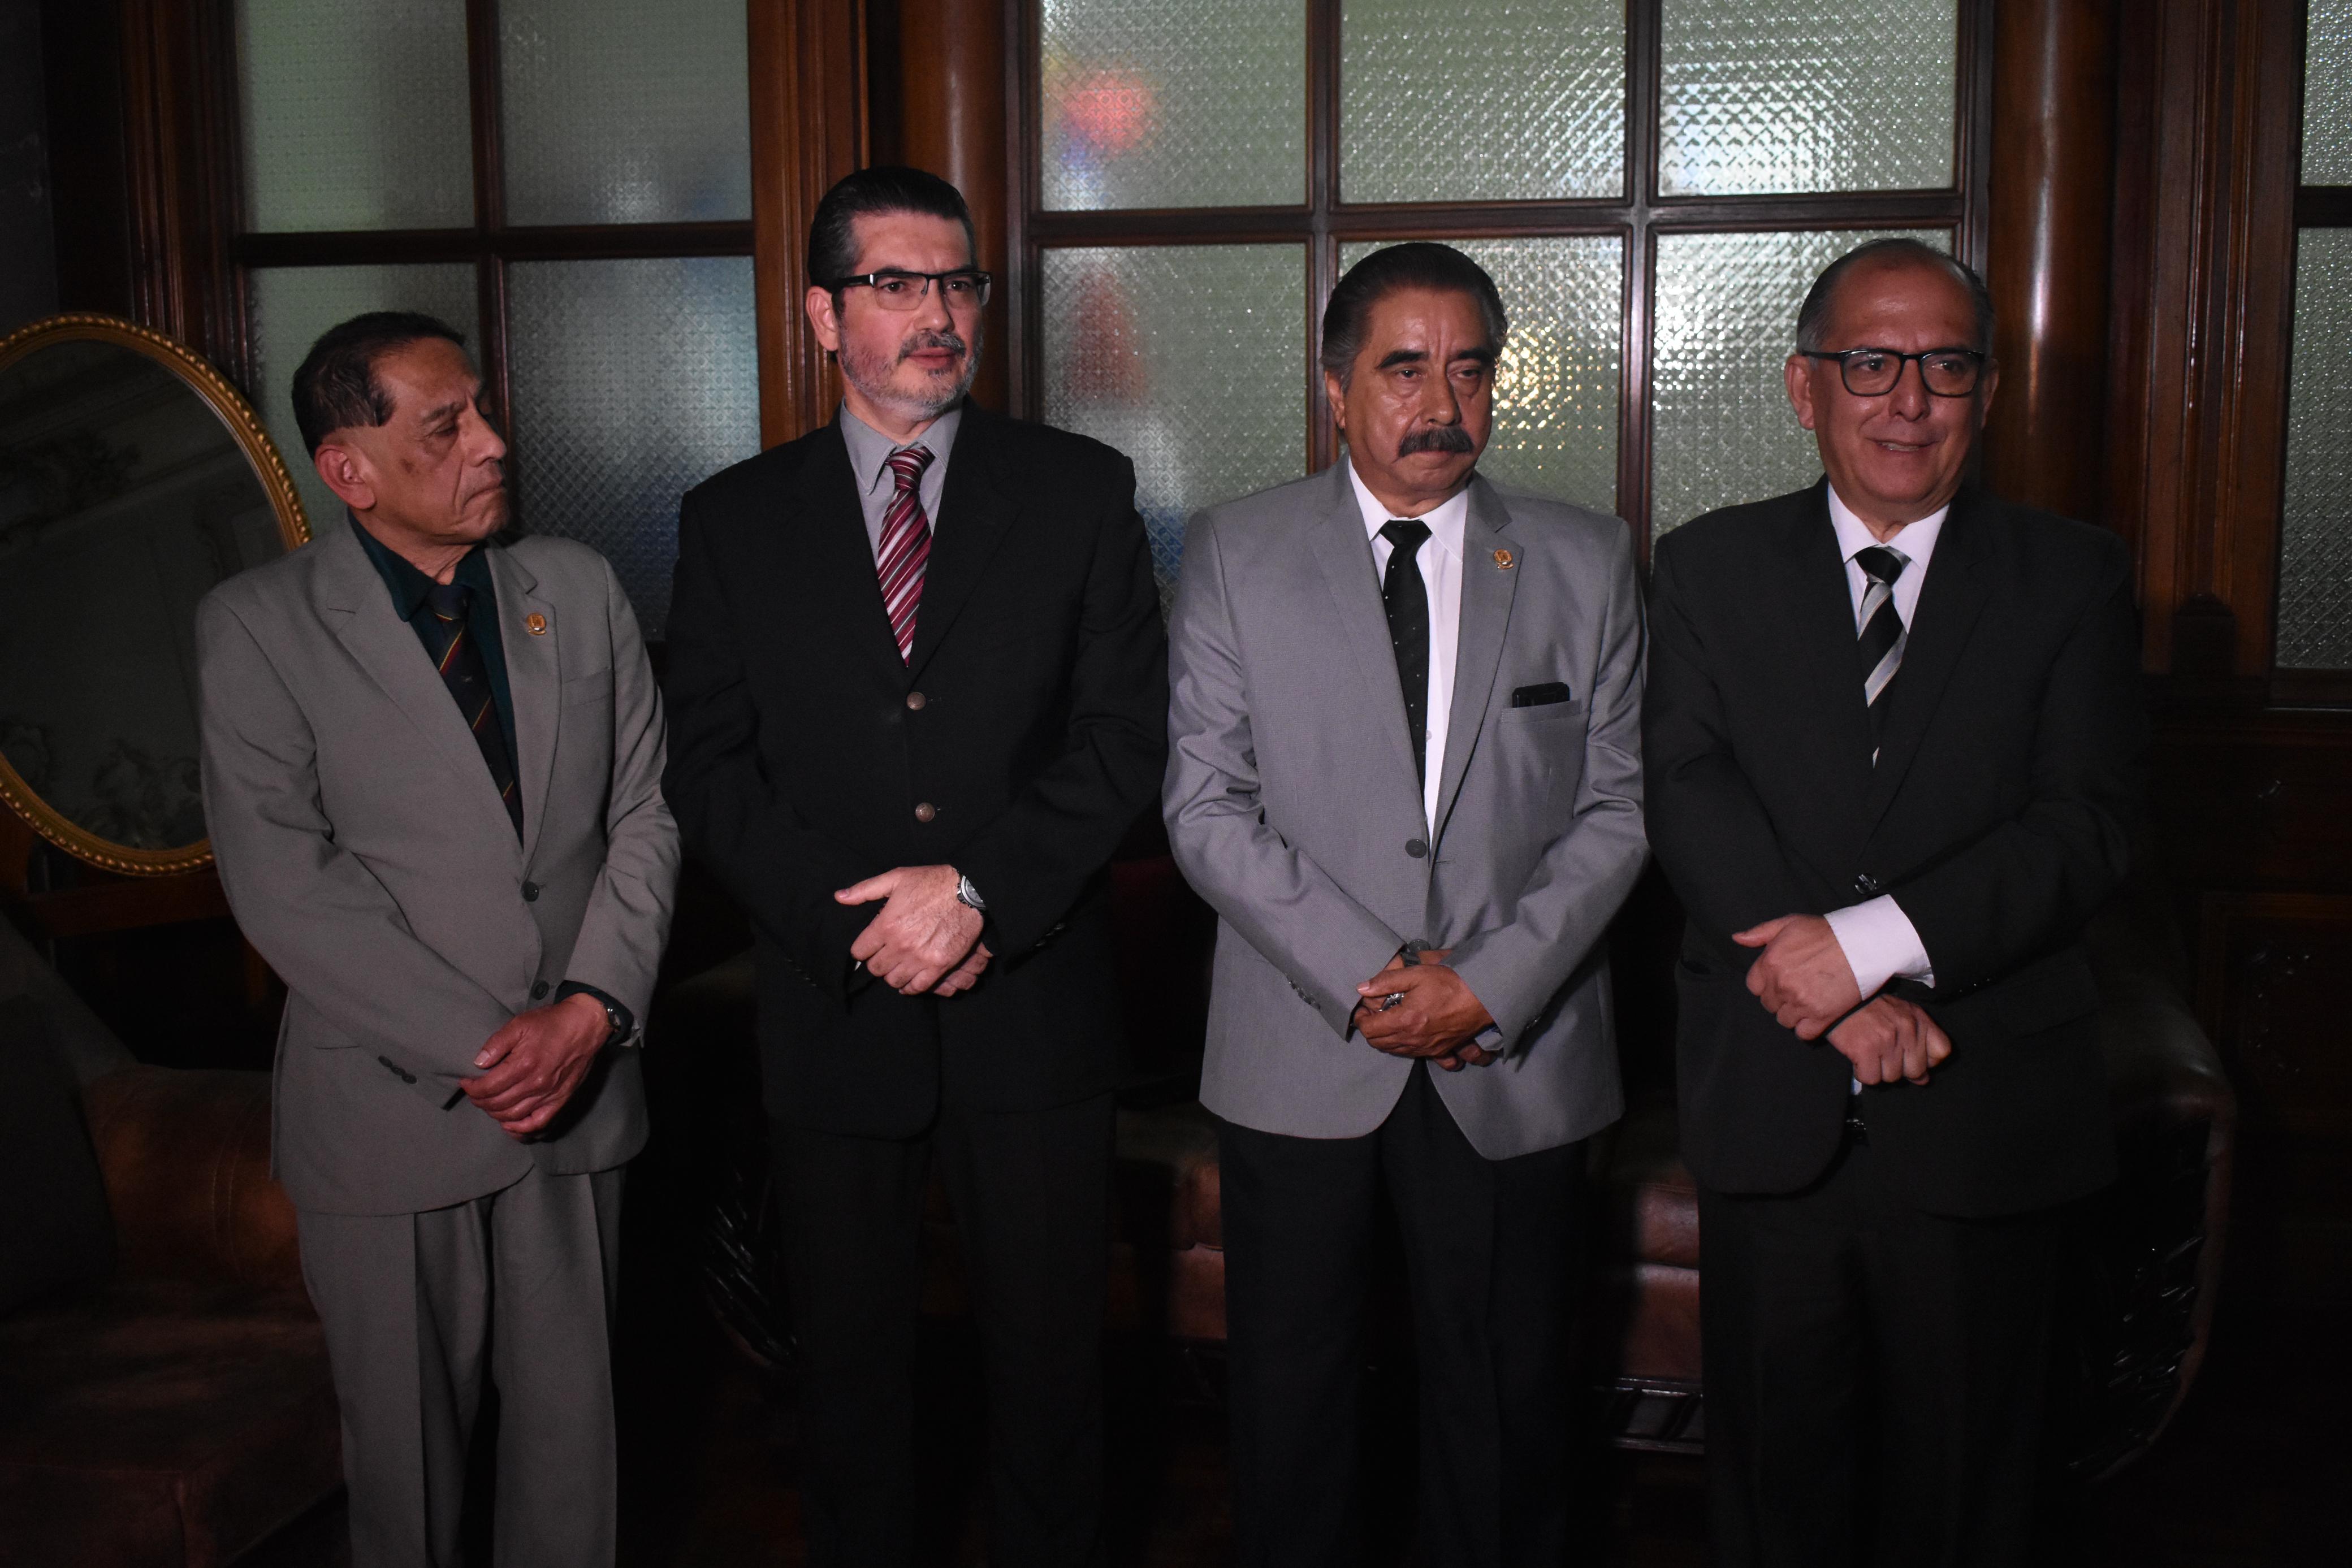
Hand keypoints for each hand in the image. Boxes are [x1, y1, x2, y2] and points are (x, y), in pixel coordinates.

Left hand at [463, 993, 611, 1138]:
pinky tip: (510, 1124)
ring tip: (488, 1103)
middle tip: (475, 1093)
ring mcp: (549, 1095)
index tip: (466, 1082)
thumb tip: (478, 1063)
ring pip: (513, 1116)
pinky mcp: (560, 1100)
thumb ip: (496, 1044)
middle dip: (479, 1101)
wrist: (586, 1026)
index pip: (488, 1087)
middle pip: (497, 1104)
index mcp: (523, 1064)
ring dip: (494, 1113)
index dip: (471, 1088)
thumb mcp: (519, 1024)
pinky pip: (538, 1123)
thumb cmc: (552, 1023)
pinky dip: (521, 1129)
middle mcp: (535, 1084)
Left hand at [836, 864, 983, 993]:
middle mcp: (900, 945)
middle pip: (875, 968)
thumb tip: (839, 897)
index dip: (862, 949)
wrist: (968, 891)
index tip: (868, 946)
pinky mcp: (939, 966)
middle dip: (876, 962)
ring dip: (892, 974)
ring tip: (897, 966)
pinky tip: (910, 980)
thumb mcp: (896, 878)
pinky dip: (911, 987)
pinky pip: (917, 987)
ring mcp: (920, 958)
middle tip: (884, 955)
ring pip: (893, 980)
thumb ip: (865, 890)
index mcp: (886, 925)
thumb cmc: (931, 882)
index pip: (860, 952)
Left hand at [1353, 949, 1495, 1068]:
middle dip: (1370, 1029)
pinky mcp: (1439, 1051)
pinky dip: (1404, 1046)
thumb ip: (1386, 981)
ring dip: (1386, 1038)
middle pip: (1379, 1044)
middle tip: (1373, 1014)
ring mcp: (1427, 1048)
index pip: (1369, 1030)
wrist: (1484, 997)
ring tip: (1389, 1020)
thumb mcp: (1417, 974)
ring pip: (1394, 1051)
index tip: (1362, 1010)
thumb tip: (1362, 988)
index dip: (1360, 1020)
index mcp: (1405, 1021)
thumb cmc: (1451, 983)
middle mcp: (1414, 1040)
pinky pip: (1413, 1054)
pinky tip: (1408, 1032)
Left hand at [1736, 914, 1862, 1038]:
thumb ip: (1760, 932)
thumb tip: (1737, 938)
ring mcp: (1801, 1003)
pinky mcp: (1821, 1017)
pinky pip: (1803, 1033)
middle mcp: (1782, 985)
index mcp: (1770, 963)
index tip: (1781, 980)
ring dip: (1794, 1013)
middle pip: (1769, 1005)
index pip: (1754, 987)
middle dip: (1780, 999)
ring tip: (1808, 1001)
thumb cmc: (1826, 932)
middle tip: (1798, 989)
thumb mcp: (1790, 923)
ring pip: (1784, 1020)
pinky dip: (1807, 1027)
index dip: (1767, 984)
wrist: (1862, 945)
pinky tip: (1816, 1015)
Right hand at [1827, 995, 1951, 1085]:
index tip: (1911, 1055)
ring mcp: (1887, 1040)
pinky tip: (1858, 1058)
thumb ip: (1917, 1043)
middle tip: (1884, 1055)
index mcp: (1918, 1018)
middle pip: (1916, 1071)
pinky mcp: (1865, 1049)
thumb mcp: (1900, 1014)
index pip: (1942, 1052)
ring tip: (1869, 1052)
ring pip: (1892, 1078)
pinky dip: (1862, 1073)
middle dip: (1900, 1068)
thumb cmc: (1868, 1008)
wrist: (1835, 996)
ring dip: (1878, 1070)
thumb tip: (1923, 1080)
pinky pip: (1871, 1079)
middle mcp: (1907, 1028)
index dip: (1927, 1060)